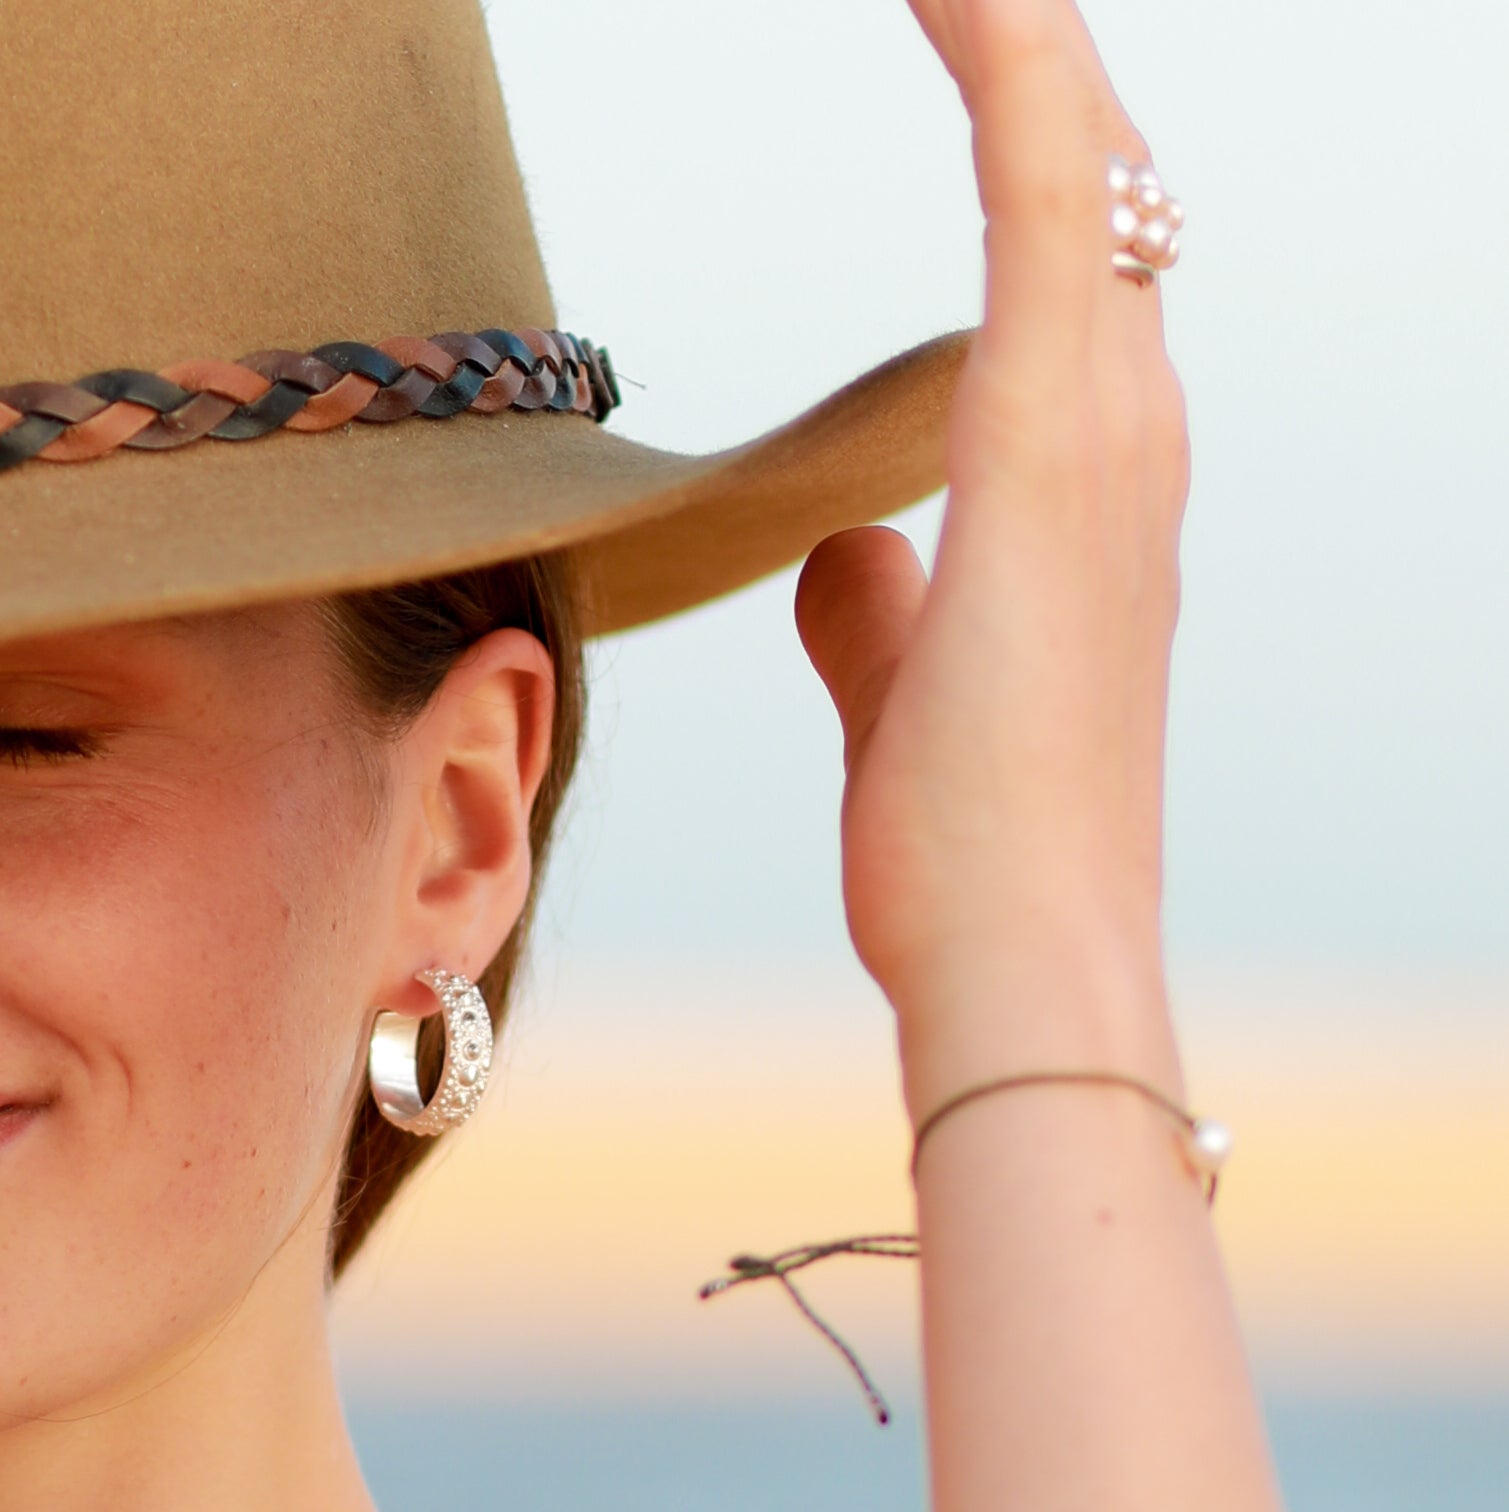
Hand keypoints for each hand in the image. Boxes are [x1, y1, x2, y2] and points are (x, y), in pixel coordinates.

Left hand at [796, 0, 1189, 1043]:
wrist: (1025, 959)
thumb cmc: (971, 849)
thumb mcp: (902, 697)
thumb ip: (878, 612)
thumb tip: (848, 548)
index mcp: (1086, 484)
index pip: (1071, 257)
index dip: (1026, 131)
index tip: (959, 23)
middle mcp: (1126, 432)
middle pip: (1095, 179)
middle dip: (1030, 48)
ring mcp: (1108, 433)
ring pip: (1082, 161)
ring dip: (1022, 32)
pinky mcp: (1056, 446)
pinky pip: (1044, 199)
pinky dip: (1009, 71)